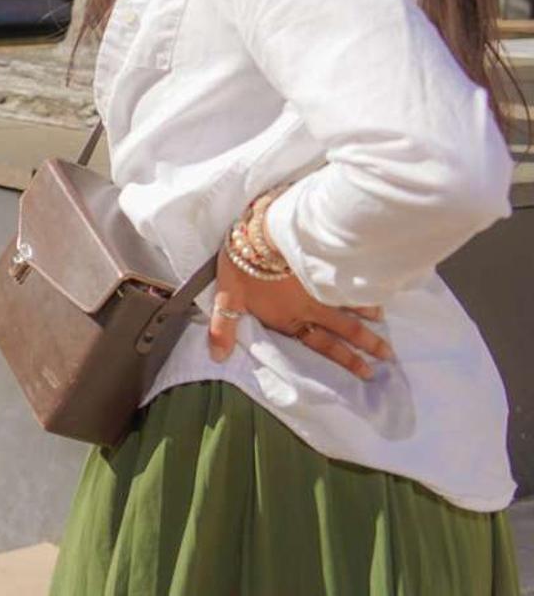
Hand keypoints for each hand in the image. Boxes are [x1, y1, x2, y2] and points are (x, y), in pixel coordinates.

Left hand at [209, 253, 391, 379]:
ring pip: (351, 305)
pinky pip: (349, 281)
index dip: (345, 359)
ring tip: (384, 325)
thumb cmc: (242, 266)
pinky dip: (365, 287)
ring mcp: (321, 286)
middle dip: (366, 344)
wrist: (263, 233)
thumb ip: (224, 328)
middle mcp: (311, 306)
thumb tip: (217, 357)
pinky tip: (378, 288)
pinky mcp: (325, 266)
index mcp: (289, 318)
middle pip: (344, 329)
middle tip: (387, 357)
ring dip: (368, 316)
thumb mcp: (227, 298)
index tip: (366, 371)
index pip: (322, 344)